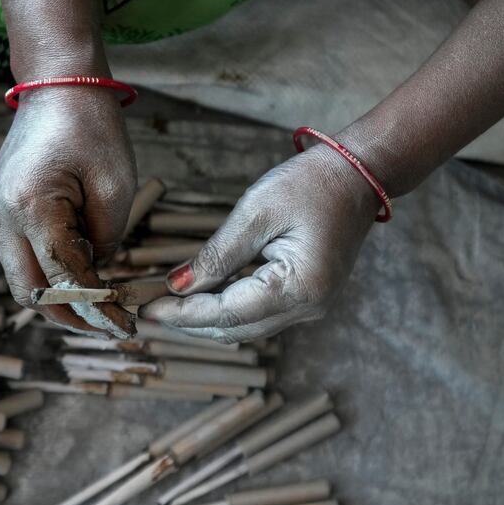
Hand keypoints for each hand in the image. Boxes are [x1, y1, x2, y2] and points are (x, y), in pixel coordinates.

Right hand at [0, 87, 136, 337]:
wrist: (58, 82)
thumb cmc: (93, 126)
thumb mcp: (115, 188)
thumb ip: (106, 241)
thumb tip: (97, 276)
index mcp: (30, 206)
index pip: (62, 278)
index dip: (96, 307)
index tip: (124, 325)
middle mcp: (1, 215)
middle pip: (28, 292)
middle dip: (68, 315)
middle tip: (107, 326)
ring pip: (20, 279)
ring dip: (57, 296)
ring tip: (97, 303)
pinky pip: (20, 256)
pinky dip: (48, 273)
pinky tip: (79, 273)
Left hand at [140, 145, 380, 342]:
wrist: (358, 174)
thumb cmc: (310, 184)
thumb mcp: (256, 213)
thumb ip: (216, 255)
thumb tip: (177, 286)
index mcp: (298, 287)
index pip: (226, 314)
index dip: (182, 314)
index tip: (145, 310)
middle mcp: (308, 308)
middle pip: (234, 330)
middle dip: (188, 323)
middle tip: (146, 310)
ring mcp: (310, 307)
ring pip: (245, 328)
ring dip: (204, 321)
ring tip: (166, 307)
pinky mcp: (306, 298)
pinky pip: (258, 315)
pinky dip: (225, 311)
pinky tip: (199, 299)